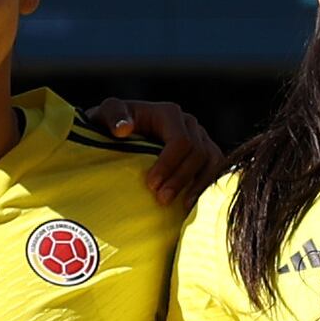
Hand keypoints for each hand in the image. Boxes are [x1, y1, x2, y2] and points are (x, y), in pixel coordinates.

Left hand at [94, 93, 223, 209]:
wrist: (117, 134)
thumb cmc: (110, 126)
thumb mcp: (104, 114)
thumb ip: (112, 115)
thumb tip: (124, 129)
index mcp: (169, 114)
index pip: (181, 141)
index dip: (169, 164)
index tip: (151, 185)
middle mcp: (189, 124)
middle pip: (198, 153)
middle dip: (181, 178)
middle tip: (162, 200)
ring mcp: (200, 139)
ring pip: (212, 162)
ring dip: (199, 186)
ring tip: (182, 206)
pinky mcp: (204, 155)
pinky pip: (215, 170)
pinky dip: (207, 187)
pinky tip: (194, 205)